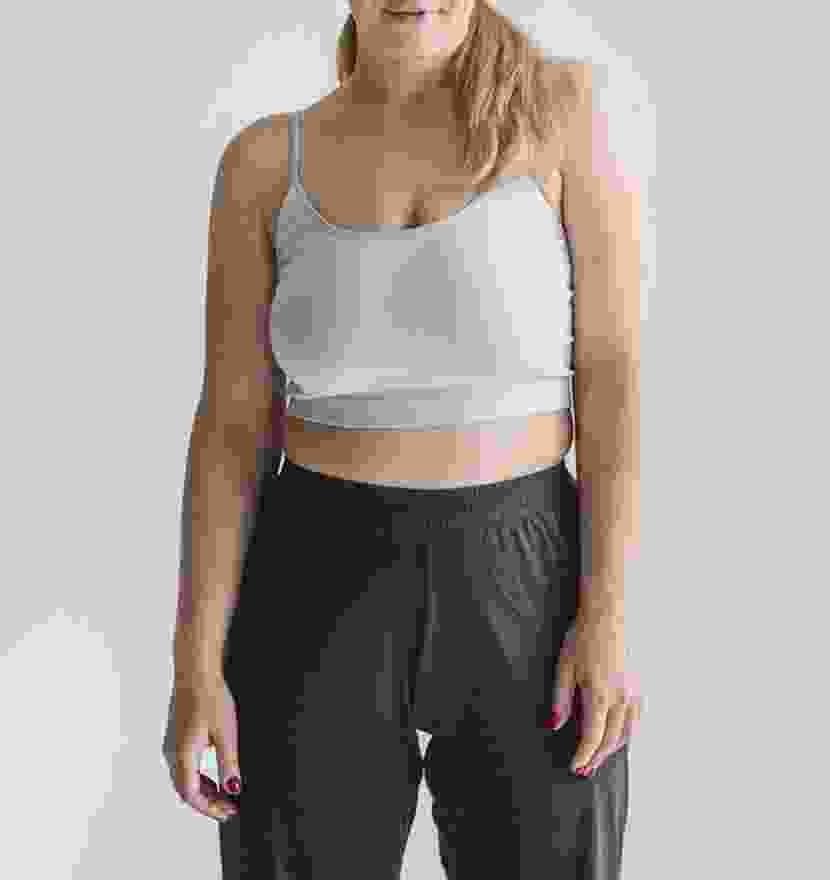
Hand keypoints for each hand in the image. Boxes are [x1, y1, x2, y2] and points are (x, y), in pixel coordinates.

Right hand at [168, 675, 242, 821]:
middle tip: (229, 808)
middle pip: (186, 789)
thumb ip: (229, 763)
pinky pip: (185, 765)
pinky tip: (214, 773)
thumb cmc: (209, 697)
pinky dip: (199, 775)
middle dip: (208, 802)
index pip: (191, 794)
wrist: (195, 672)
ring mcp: (173, 744)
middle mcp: (173, 752)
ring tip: (225, 794)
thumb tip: (233, 788)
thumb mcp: (226, 733)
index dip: (209, 808)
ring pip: (185, 778)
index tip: (227, 813)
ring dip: (204, 790)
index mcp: (184, 755)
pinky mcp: (177, 736)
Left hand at [547, 611, 642, 774]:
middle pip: (611, 739)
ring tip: (599, 756)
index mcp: (600, 695)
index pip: (593, 737)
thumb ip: (560, 699)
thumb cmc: (583, 637)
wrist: (607, 613)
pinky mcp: (638, 684)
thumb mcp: (564, 666)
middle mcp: (621, 698)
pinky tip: (620, 734)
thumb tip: (555, 725)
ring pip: (628, 732)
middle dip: (597, 757)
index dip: (584, 755)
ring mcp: (633, 691)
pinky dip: (629, 733)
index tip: (575, 767)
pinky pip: (637, 718)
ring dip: (614, 748)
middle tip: (584, 769)